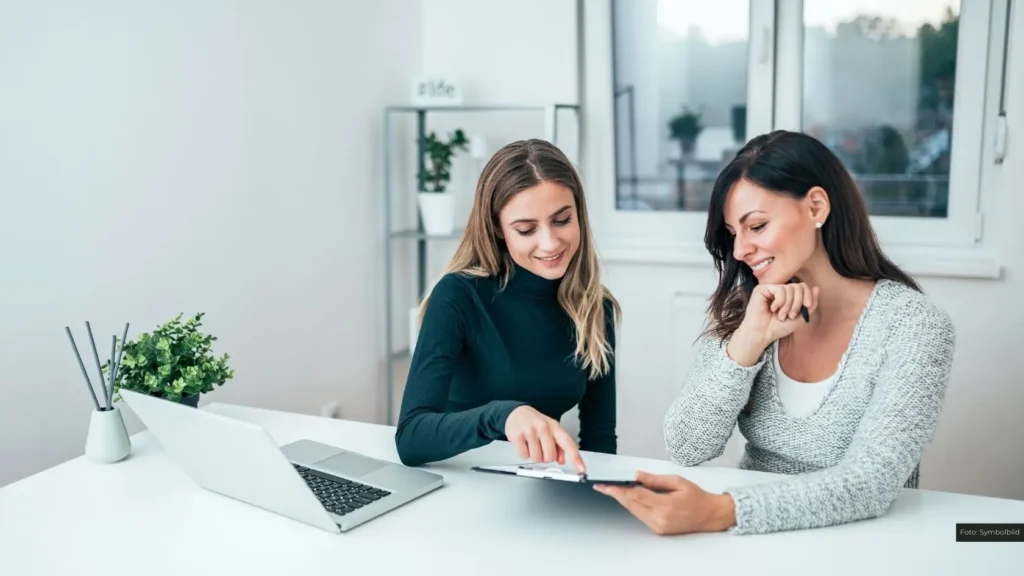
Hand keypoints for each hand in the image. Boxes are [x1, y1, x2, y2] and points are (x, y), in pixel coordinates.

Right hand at [504, 405, 584, 472]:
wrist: (517, 412)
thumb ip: (559, 446)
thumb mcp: (550, 430)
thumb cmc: (536, 422)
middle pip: (550, 457)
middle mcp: (544, 427)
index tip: (581, 469)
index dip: (576, 458)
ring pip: (537, 458)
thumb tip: (562, 461)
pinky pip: (524, 456)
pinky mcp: (517, 436)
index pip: (568, 443)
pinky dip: (524, 454)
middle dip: (546, 457)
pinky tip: (524, 444)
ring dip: (534, 456)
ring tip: (531, 444)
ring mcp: (530, 431)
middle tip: (541, 448)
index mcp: (555, 427)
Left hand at [594, 472, 734, 534]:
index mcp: (665, 506)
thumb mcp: (677, 482)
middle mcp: (659, 519)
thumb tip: (636, 475)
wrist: (710, 515)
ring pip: (634, 510)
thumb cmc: (696, 496)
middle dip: (617, 494)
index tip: (605, 485)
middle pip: (631, 505)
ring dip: (625, 499)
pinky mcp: (658, 530)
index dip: (618, 490)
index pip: (635, 496)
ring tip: (616, 487)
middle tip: (604, 485)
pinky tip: (631, 496)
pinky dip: (634, 505)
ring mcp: (658, 526)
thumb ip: (655, 480)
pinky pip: (641, 515)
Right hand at [728, 282, 819, 365]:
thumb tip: (817, 287)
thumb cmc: (778, 327)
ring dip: (788, 305)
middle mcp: (780, 290)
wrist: (763, 334)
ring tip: (781, 315)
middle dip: (798, 303)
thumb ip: (810, 304)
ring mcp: (771, 289)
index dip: (808, 295)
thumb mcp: (800, 317)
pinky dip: (780, 302)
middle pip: (798, 286)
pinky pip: (780, 289)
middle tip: (790, 315)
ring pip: (790, 288)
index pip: (803, 287)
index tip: (806, 306)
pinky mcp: (762, 288)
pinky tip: (772, 309)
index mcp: (789, 296)